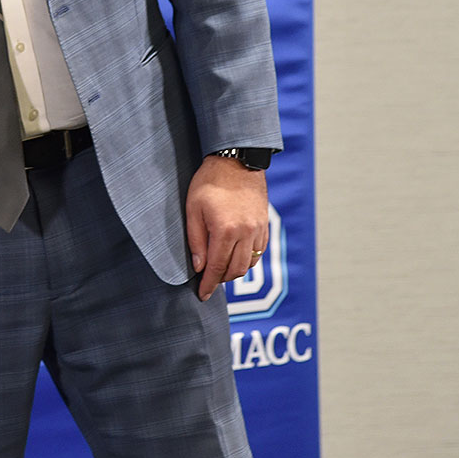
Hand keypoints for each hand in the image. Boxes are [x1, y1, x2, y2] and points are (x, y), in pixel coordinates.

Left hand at [184, 153, 269, 301]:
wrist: (236, 161)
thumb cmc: (209, 182)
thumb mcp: (193, 209)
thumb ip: (196, 240)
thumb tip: (198, 267)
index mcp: (225, 230)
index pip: (216, 267)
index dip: (208, 284)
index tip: (202, 295)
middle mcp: (245, 233)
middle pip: (235, 270)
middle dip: (221, 280)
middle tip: (209, 282)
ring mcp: (258, 230)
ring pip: (249, 263)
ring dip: (235, 271)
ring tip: (221, 269)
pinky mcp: (265, 225)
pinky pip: (259, 251)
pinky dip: (248, 259)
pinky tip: (236, 257)